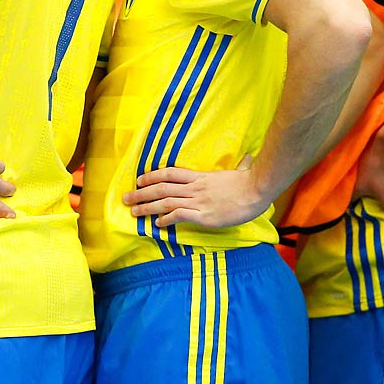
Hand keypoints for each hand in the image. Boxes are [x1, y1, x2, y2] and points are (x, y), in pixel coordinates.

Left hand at [127, 156, 272, 230]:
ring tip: (133, 212)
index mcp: (201, 177)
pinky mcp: (204, 216)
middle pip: (162, 187)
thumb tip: (248, 160)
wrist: (258, 189)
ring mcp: (199, 201)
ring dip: (147, 207)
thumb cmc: (252, 181)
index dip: (152, 176)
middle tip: (125, 198)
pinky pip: (179, 215)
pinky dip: (166, 219)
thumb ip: (240, 166)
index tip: (139, 180)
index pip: (170, 173)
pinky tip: (157, 224)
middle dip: (141, 193)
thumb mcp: (242, 171)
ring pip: (166, 201)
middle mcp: (195, 188)